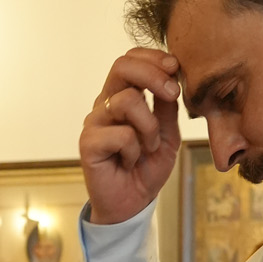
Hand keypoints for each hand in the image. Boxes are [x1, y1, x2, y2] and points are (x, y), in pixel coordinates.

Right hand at [79, 49, 182, 223]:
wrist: (133, 204)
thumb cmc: (147, 168)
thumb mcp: (168, 133)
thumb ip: (167, 106)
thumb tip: (173, 75)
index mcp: (122, 96)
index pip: (130, 60)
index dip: (152, 57)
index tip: (174, 68)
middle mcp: (105, 105)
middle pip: (121, 66)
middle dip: (153, 75)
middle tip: (172, 94)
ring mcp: (94, 123)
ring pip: (126, 101)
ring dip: (149, 126)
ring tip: (148, 147)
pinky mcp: (88, 143)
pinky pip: (121, 134)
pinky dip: (134, 150)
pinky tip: (129, 162)